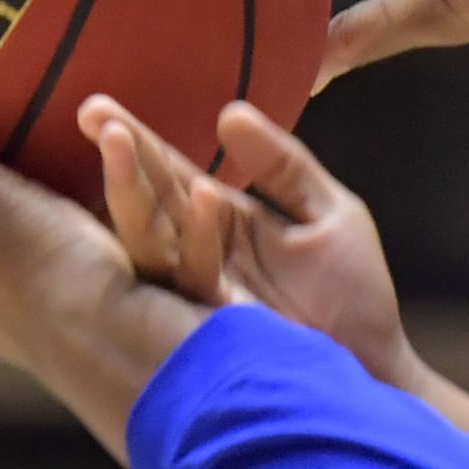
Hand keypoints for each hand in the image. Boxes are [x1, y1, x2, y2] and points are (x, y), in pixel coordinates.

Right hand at [84, 95, 421, 391]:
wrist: (377, 364)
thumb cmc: (352, 293)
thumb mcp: (328, 213)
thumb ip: (284, 166)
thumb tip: (228, 113)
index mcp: (221, 223)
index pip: (170, 174)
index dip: (135, 140)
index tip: (96, 104)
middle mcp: (202, 253)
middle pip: (149, 200)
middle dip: (120, 158)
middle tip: (91, 112)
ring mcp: (205, 289)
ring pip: (153, 237)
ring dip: (137, 189)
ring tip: (122, 139)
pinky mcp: (220, 322)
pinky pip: (199, 275)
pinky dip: (201, 235)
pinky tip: (208, 193)